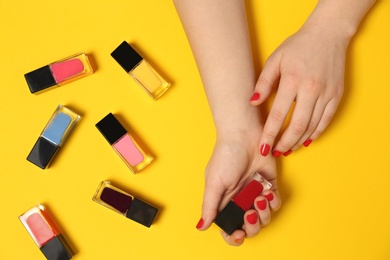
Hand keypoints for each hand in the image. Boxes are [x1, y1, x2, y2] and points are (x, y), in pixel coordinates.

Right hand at [196, 130, 280, 245]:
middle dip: (252, 226)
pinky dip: (273, 202)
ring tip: (260, 198)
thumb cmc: (225, 156)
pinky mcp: (268, 185)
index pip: (228, 227)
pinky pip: (274, 203)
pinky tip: (267, 192)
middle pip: (248, 227)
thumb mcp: (214, 183)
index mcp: (223, 202)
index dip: (234, 236)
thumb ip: (210, 207)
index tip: (239, 233)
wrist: (244, 136)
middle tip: (250, 215)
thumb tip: (201, 227)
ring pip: (263, 217)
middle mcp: (239, 200)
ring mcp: (254, 193)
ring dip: (264, 213)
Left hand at [250, 23, 348, 156]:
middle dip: (284, 143)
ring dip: (298, 141)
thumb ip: (263, 82)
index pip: (278, 115)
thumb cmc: (297, 46)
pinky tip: (305, 141)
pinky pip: (326, 120)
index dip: (269, 135)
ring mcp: (326, 93)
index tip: (262, 148)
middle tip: (275, 153)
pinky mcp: (336, 95)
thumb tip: (253, 102)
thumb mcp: (275, 59)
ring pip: (312, 126)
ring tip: (287, 149)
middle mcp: (311, 89)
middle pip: (297, 126)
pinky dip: (316, 133)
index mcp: (293, 81)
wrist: (328, 34)